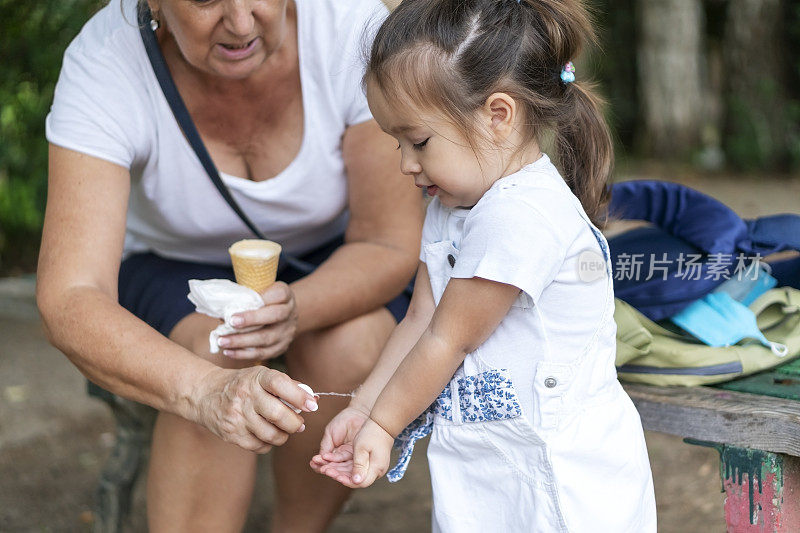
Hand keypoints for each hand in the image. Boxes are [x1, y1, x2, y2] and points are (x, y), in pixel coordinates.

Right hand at [187, 366, 317, 452]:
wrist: (204, 393)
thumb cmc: (242, 384)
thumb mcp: (260, 376)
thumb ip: (287, 386)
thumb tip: (312, 399)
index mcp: (256, 378)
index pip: (280, 384)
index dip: (299, 396)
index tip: (312, 405)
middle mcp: (245, 395)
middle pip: (278, 414)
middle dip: (295, 423)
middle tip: (300, 424)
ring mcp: (237, 416)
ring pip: (271, 434)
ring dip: (284, 436)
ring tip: (285, 431)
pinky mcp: (231, 434)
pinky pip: (259, 446)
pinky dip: (269, 443)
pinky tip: (268, 435)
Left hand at [217, 282, 297, 360]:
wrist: (283, 316)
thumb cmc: (264, 301)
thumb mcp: (260, 292)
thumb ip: (245, 298)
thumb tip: (222, 312)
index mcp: (286, 296)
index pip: (279, 294)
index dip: (261, 298)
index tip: (245, 301)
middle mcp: (290, 313)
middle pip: (275, 316)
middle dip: (251, 320)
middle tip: (230, 323)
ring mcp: (287, 332)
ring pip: (267, 338)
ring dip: (242, 341)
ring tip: (222, 342)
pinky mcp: (282, 347)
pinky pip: (263, 353)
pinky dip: (244, 354)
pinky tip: (229, 352)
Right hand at [310, 404, 369, 475]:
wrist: (359, 413)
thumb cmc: (344, 421)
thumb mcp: (330, 433)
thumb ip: (325, 446)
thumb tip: (318, 459)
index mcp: (335, 453)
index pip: (326, 462)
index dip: (319, 463)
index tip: (312, 462)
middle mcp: (344, 457)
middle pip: (334, 468)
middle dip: (326, 469)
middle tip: (320, 468)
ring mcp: (352, 457)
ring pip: (343, 469)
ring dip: (335, 471)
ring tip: (327, 470)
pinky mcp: (361, 457)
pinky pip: (353, 465)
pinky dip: (345, 468)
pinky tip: (338, 469)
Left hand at [320, 418, 393, 488]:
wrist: (382, 423)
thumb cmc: (371, 433)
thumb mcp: (362, 448)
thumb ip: (359, 465)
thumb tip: (356, 482)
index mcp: (376, 468)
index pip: (360, 483)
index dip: (346, 481)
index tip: (334, 475)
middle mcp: (377, 470)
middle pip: (356, 479)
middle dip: (339, 475)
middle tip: (325, 469)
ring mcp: (375, 467)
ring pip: (355, 473)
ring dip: (340, 471)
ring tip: (326, 467)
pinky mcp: (371, 462)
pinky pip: (357, 468)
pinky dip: (345, 466)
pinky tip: (334, 464)